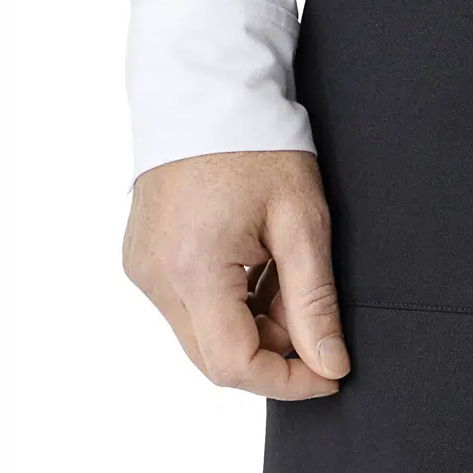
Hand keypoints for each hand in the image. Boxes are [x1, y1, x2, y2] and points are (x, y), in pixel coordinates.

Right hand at [123, 150, 349, 399]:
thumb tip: (330, 364)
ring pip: (202, 335)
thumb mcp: (302, 222)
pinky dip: (227, 303)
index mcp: (193, 268)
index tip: (330, 374)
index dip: (289, 382)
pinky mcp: (142, 259)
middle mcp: (155, 276)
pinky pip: (187, 307)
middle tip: (309, 311)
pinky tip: (254, 264)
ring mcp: (142, 268)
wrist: (207, 90)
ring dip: (251, 325)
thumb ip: (314, 303)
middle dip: (273, 351)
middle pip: (214, 358)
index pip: (235, 365)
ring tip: (283, 272)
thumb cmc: (257, 144)